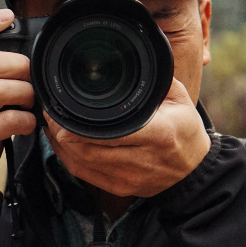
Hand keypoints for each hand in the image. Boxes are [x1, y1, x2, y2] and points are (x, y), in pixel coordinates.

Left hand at [44, 78, 211, 197]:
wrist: (195, 172)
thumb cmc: (186, 132)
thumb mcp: (179, 100)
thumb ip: (155, 81)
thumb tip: (132, 59)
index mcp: (157, 133)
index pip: (104, 131)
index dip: (74, 121)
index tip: (61, 107)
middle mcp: (141, 159)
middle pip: (85, 148)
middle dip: (61, 130)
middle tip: (51, 113)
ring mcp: (128, 177)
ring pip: (79, 162)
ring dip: (60, 145)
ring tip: (53, 125)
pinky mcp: (119, 187)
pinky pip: (84, 174)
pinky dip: (68, 158)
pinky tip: (63, 145)